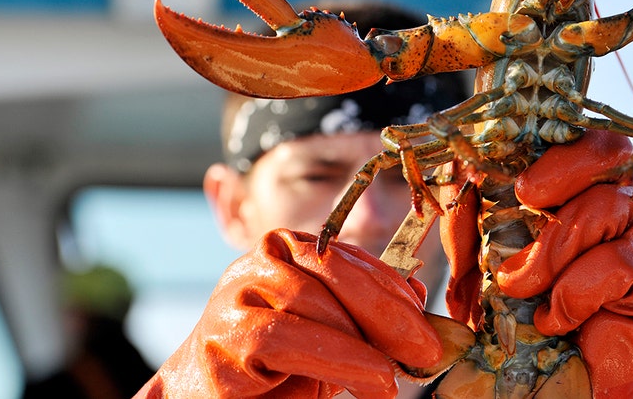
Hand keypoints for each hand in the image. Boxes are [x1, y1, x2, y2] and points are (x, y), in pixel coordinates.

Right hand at [134, 228, 441, 398]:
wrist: (204, 396)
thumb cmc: (270, 367)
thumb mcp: (330, 338)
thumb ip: (364, 316)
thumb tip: (417, 294)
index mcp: (288, 249)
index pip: (349, 258)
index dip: (393, 288)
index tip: (428, 321)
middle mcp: (260, 259)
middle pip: (334, 271)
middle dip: (387, 311)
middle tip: (427, 349)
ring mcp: (237, 290)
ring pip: (313, 301)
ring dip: (365, 342)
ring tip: (396, 375)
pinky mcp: (226, 331)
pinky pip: (287, 336)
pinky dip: (339, 357)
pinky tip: (372, 377)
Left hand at [440, 129, 632, 398]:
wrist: (546, 379)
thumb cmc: (513, 312)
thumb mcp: (473, 264)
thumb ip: (466, 225)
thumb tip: (463, 189)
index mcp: (569, 190)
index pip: (581, 137)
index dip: (557, 142)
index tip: (520, 176)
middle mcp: (609, 204)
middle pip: (610, 152)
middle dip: (563, 170)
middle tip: (527, 198)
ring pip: (608, 207)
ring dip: (553, 249)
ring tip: (521, 288)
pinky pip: (617, 264)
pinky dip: (575, 291)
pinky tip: (554, 318)